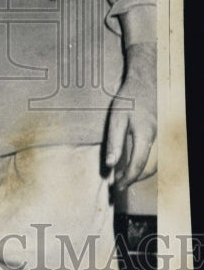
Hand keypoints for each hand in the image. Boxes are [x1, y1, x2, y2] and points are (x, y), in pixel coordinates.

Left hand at [105, 42, 156, 190]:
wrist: (145, 83)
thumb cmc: (129, 99)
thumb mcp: (116, 119)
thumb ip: (114, 142)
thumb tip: (111, 165)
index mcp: (145, 136)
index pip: (138, 166)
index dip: (127, 179)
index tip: (116, 186)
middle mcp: (155, 139)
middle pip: (147, 168)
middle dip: (133, 180)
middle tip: (118, 186)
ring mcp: (158, 138)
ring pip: (151, 163)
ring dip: (138, 174)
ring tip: (121, 178)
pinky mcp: (156, 135)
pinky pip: (151, 155)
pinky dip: (142, 164)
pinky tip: (129, 164)